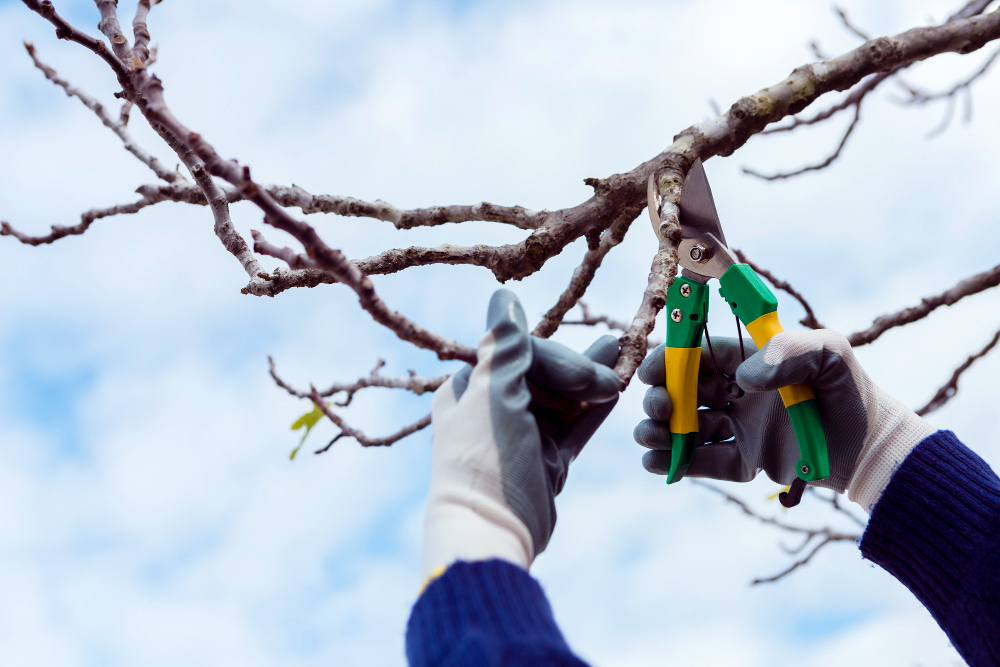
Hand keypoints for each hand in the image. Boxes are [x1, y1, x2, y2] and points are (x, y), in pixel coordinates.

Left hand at [422, 289, 621, 578]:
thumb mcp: (494, 395)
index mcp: (469, 388)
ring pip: (564, 398)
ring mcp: (522, 435)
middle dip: (579, 368)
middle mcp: (493, 407)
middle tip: (614, 370)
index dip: (555, 357)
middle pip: (544, 373)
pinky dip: (594, 411)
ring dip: (592, 380)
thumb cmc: (484, 458)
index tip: (584, 373)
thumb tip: (504, 296)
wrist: (491, 531)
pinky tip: (618, 392)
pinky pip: (574, 427)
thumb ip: (505, 346)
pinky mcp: (546, 460)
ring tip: (623, 354)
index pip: (519, 352)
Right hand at [634, 330, 933, 510]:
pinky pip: (707, 462)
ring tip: (648, 438)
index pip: (699, 355)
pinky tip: (657, 463)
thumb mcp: (829, 354)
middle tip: (659, 410)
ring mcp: (741, 428)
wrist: (873, 450)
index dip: (670, 361)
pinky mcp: (748, 462)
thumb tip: (743, 378)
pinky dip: (680, 463)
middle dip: (662, 399)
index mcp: (750, 362)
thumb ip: (788, 350)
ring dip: (662, 432)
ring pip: (689, 428)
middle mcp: (740, 393)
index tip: (651, 372)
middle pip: (685, 392)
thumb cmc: (850, 391)